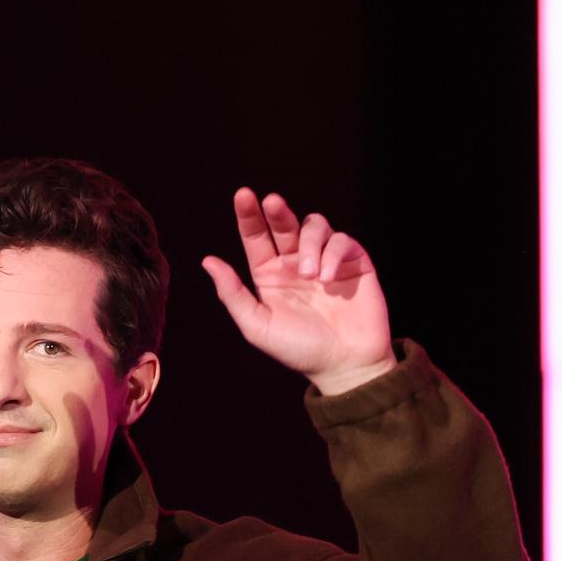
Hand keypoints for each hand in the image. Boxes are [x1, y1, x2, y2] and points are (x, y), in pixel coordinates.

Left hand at [199, 188, 396, 394]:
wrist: (345, 365)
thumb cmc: (299, 349)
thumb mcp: (258, 326)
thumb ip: (233, 294)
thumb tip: (208, 261)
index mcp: (270, 275)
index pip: (256, 237)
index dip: (249, 216)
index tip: (243, 196)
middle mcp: (296, 263)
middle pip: (284, 223)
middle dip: (277, 211)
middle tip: (271, 203)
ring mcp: (325, 260)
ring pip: (315, 226)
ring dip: (310, 244)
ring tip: (310, 275)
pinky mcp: (353, 262)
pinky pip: (342, 241)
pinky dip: (333, 254)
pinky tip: (328, 277)